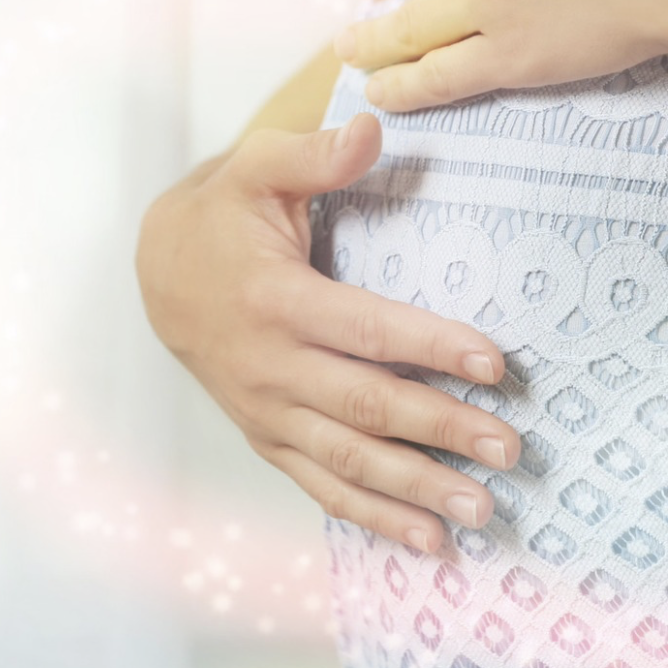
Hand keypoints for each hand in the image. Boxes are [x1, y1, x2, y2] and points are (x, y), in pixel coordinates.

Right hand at [135, 113, 519, 551]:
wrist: (158, 274)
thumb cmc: (224, 216)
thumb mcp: (257, 167)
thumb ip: (313, 152)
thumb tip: (372, 126)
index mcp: (276, 298)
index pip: (366, 328)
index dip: (431, 345)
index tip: (494, 363)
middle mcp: (271, 366)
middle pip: (366, 406)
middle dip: (440, 430)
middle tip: (509, 450)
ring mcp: (268, 412)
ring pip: (349, 459)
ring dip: (416, 489)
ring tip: (482, 510)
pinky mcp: (268, 439)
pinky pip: (323, 486)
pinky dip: (375, 518)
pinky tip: (429, 541)